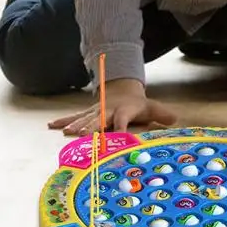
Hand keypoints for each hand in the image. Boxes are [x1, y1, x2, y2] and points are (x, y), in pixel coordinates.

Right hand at [48, 78, 176, 134]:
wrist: (123, 90)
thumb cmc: (139, 104)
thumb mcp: (152, 107)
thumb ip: (162, 114)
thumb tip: (175, 119)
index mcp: (124, 110)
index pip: (123, 119)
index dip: (121, 126)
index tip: (119, 135)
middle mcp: (108, 110)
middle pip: (100, 119)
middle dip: (92, 127)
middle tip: (84, 136)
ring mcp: (97, 111)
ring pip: (85, 119)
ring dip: (76, 125)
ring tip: (67, 133)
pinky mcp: (88, 114)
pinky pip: (75, 117)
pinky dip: (64, 121)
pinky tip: (52, 125)